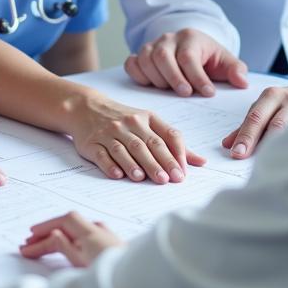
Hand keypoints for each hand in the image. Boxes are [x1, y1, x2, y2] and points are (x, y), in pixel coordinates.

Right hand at [19, 212, 123, 266]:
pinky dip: (70, 240)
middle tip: (29, 245)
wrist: (139, 283)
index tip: (30, 238)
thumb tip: (52, 234)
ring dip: (58, 237)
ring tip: (42, 247)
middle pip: (68, 225)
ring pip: (76, 231)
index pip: (64, 221)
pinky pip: (83, 236)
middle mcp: (99, 229)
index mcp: (91, 231)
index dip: (45, 227)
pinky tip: (65, 247)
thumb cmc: (110, 275)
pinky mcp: (110, 245)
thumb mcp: (82, 264)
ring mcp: (106, 236)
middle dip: (47, 234)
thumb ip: (66, 247)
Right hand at [66, 91, 204, 182]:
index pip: (165, 135)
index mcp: (147, 118)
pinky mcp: (92, 143)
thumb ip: (173, 143)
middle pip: (146, 144)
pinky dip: (110, 164)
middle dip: (159, 162)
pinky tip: (118, 174)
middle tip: (169, 179)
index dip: (175, 153)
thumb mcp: (149, 123)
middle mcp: (129, 124)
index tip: (183, 172)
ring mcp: (109, 133)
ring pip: (124, 149)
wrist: (86, 107)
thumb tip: (201, 162)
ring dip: (135, 164)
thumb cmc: (124, 119)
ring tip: (145, 178)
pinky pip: (102, 154)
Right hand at [125, 28, 248, 96]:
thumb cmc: (208, 58)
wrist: (190, 47)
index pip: (189, 56)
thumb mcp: (225, 61)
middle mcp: (168, 39)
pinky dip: (138, 75)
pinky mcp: (139, 55)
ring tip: (170, 91)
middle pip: (163, 56)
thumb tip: (242, 82)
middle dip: (174, 77)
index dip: (198, 76)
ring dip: (157, 78)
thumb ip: (235, 70)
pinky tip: (150, 85)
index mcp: (190, 38)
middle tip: (185, 94)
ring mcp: (151, 46)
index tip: (208, 93)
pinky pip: (132, 63)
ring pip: (146, 60)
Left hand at [221, 83, 287, 157]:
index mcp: (271, 96)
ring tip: (271, 164)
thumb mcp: (263, 108)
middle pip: (274, 125)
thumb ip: (247, 125)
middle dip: (260, 142)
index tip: (236, 153)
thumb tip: (227, 145)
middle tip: (246, 158)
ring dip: (282, 147)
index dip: (246, 136)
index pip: (256, 118)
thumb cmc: (283, 103)